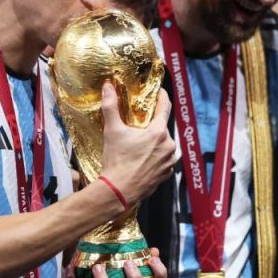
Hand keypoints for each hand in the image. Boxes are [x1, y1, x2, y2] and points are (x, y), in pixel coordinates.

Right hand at [98, 84, 174, 204]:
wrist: (120, 191)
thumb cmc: (117, 160)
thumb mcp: (112, 131)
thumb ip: (110, 107)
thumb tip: (107, 87)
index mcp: (159, 132)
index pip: (165, 107)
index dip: (162, 97)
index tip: (159, 92)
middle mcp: (169, 145)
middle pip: (162, 128)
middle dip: (152, 126)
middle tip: (139, 126)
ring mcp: (169, 161)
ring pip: (164, 145)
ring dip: (155, 143)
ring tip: (139, 146)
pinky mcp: (166, 175)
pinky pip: (163, 161)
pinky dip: (156, 158)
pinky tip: (143, 160)